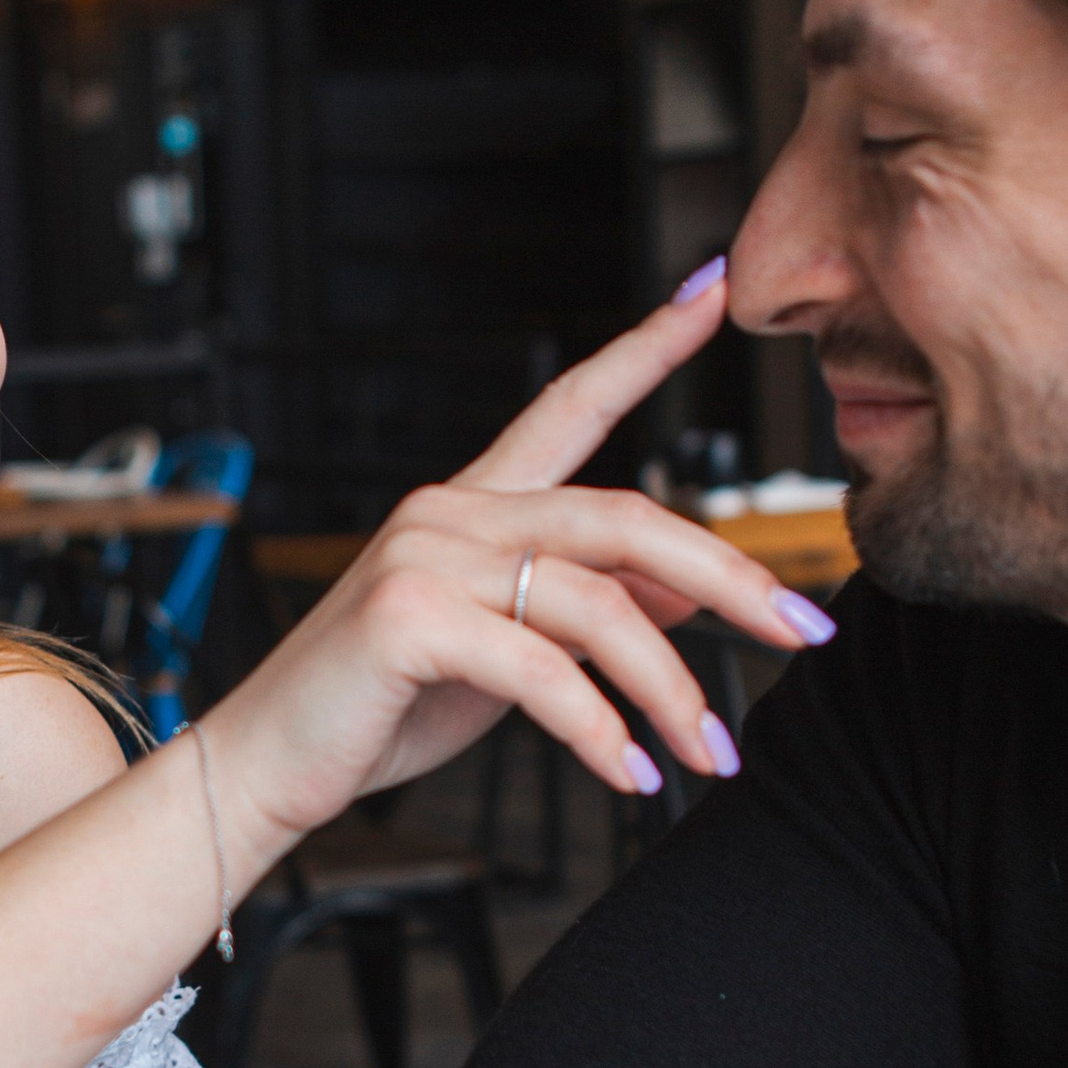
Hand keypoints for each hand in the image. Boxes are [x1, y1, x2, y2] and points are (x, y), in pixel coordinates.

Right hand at [198, 273, 836, 852]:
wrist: (264, 767)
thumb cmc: (378, 709)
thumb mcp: (505, 657)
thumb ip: (586, 614)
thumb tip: (691, 598)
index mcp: (474, 505)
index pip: (573, 404)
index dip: (648, 345)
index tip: (715, 290)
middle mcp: (452, 510)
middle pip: (627, 519)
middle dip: (734, 576)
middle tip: (804, 629)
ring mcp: (425, 556)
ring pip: (598, 604)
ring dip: (671, 688)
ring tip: (710, 755)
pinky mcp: (406, 617)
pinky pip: (542, 670)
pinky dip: (601, 730)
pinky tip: (629, 777)